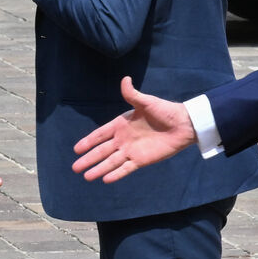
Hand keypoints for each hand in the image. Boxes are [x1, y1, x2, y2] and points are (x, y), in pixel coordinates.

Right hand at [72, 77, 195, 182]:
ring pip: (111, 162)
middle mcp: (123, 139)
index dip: (88, 141)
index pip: (100, 134)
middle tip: (75, 168)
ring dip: (98, 169)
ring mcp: (131, 151)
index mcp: (121, 124)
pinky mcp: (141, 160)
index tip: (76, 149)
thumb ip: (133, 94)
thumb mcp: (147, 102)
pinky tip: (105, 179)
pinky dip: (116, 174)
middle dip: (88, 159)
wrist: (183, 125)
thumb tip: (125, 79)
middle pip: (102, 151)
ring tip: (86, 177)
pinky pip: (126, 168)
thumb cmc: (165, 111)